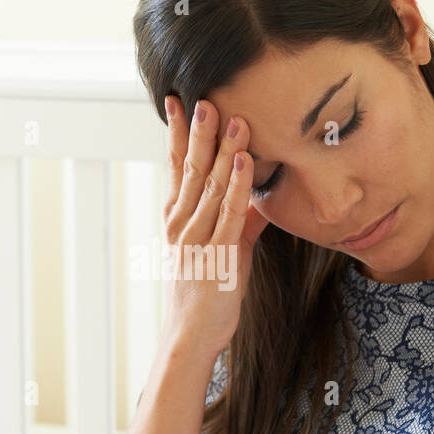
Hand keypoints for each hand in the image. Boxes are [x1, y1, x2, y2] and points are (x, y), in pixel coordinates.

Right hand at [160, 96, 268, 357]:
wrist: (190, 337)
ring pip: (209, 186)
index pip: (176, 167)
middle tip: (206, 97)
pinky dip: (237, 186)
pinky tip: (246, 162)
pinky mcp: (217, 257)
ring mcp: (196, 240)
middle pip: (191, 169)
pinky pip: (228, 214)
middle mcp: (181, 225)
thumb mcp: (221, 251)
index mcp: (177, 220)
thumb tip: (258, 199)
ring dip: (224, 151)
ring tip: (235, 119)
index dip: (179, 133)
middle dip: (200, 132)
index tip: (178, 100)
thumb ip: (238, 222)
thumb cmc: (206, 294)